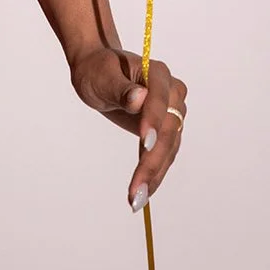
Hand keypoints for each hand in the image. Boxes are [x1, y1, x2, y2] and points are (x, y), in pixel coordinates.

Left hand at [69, 44, 187, 211]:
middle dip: (152, 160)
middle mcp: (171, 92)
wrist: (98, 72)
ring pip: (168, 147)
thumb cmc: (98, 70)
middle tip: (136, 188)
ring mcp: (171, 111)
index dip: (153, 121)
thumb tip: (139, 98)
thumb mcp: (102, 77)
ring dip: (154, 174)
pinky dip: (153, 172)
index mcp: (157, 73)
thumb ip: (121, 89)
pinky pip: (163, 153)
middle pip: (168, 129)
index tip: (144, 144)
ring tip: (137, 199)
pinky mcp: (165, 128)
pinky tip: (142, 192)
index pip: (160, 100)